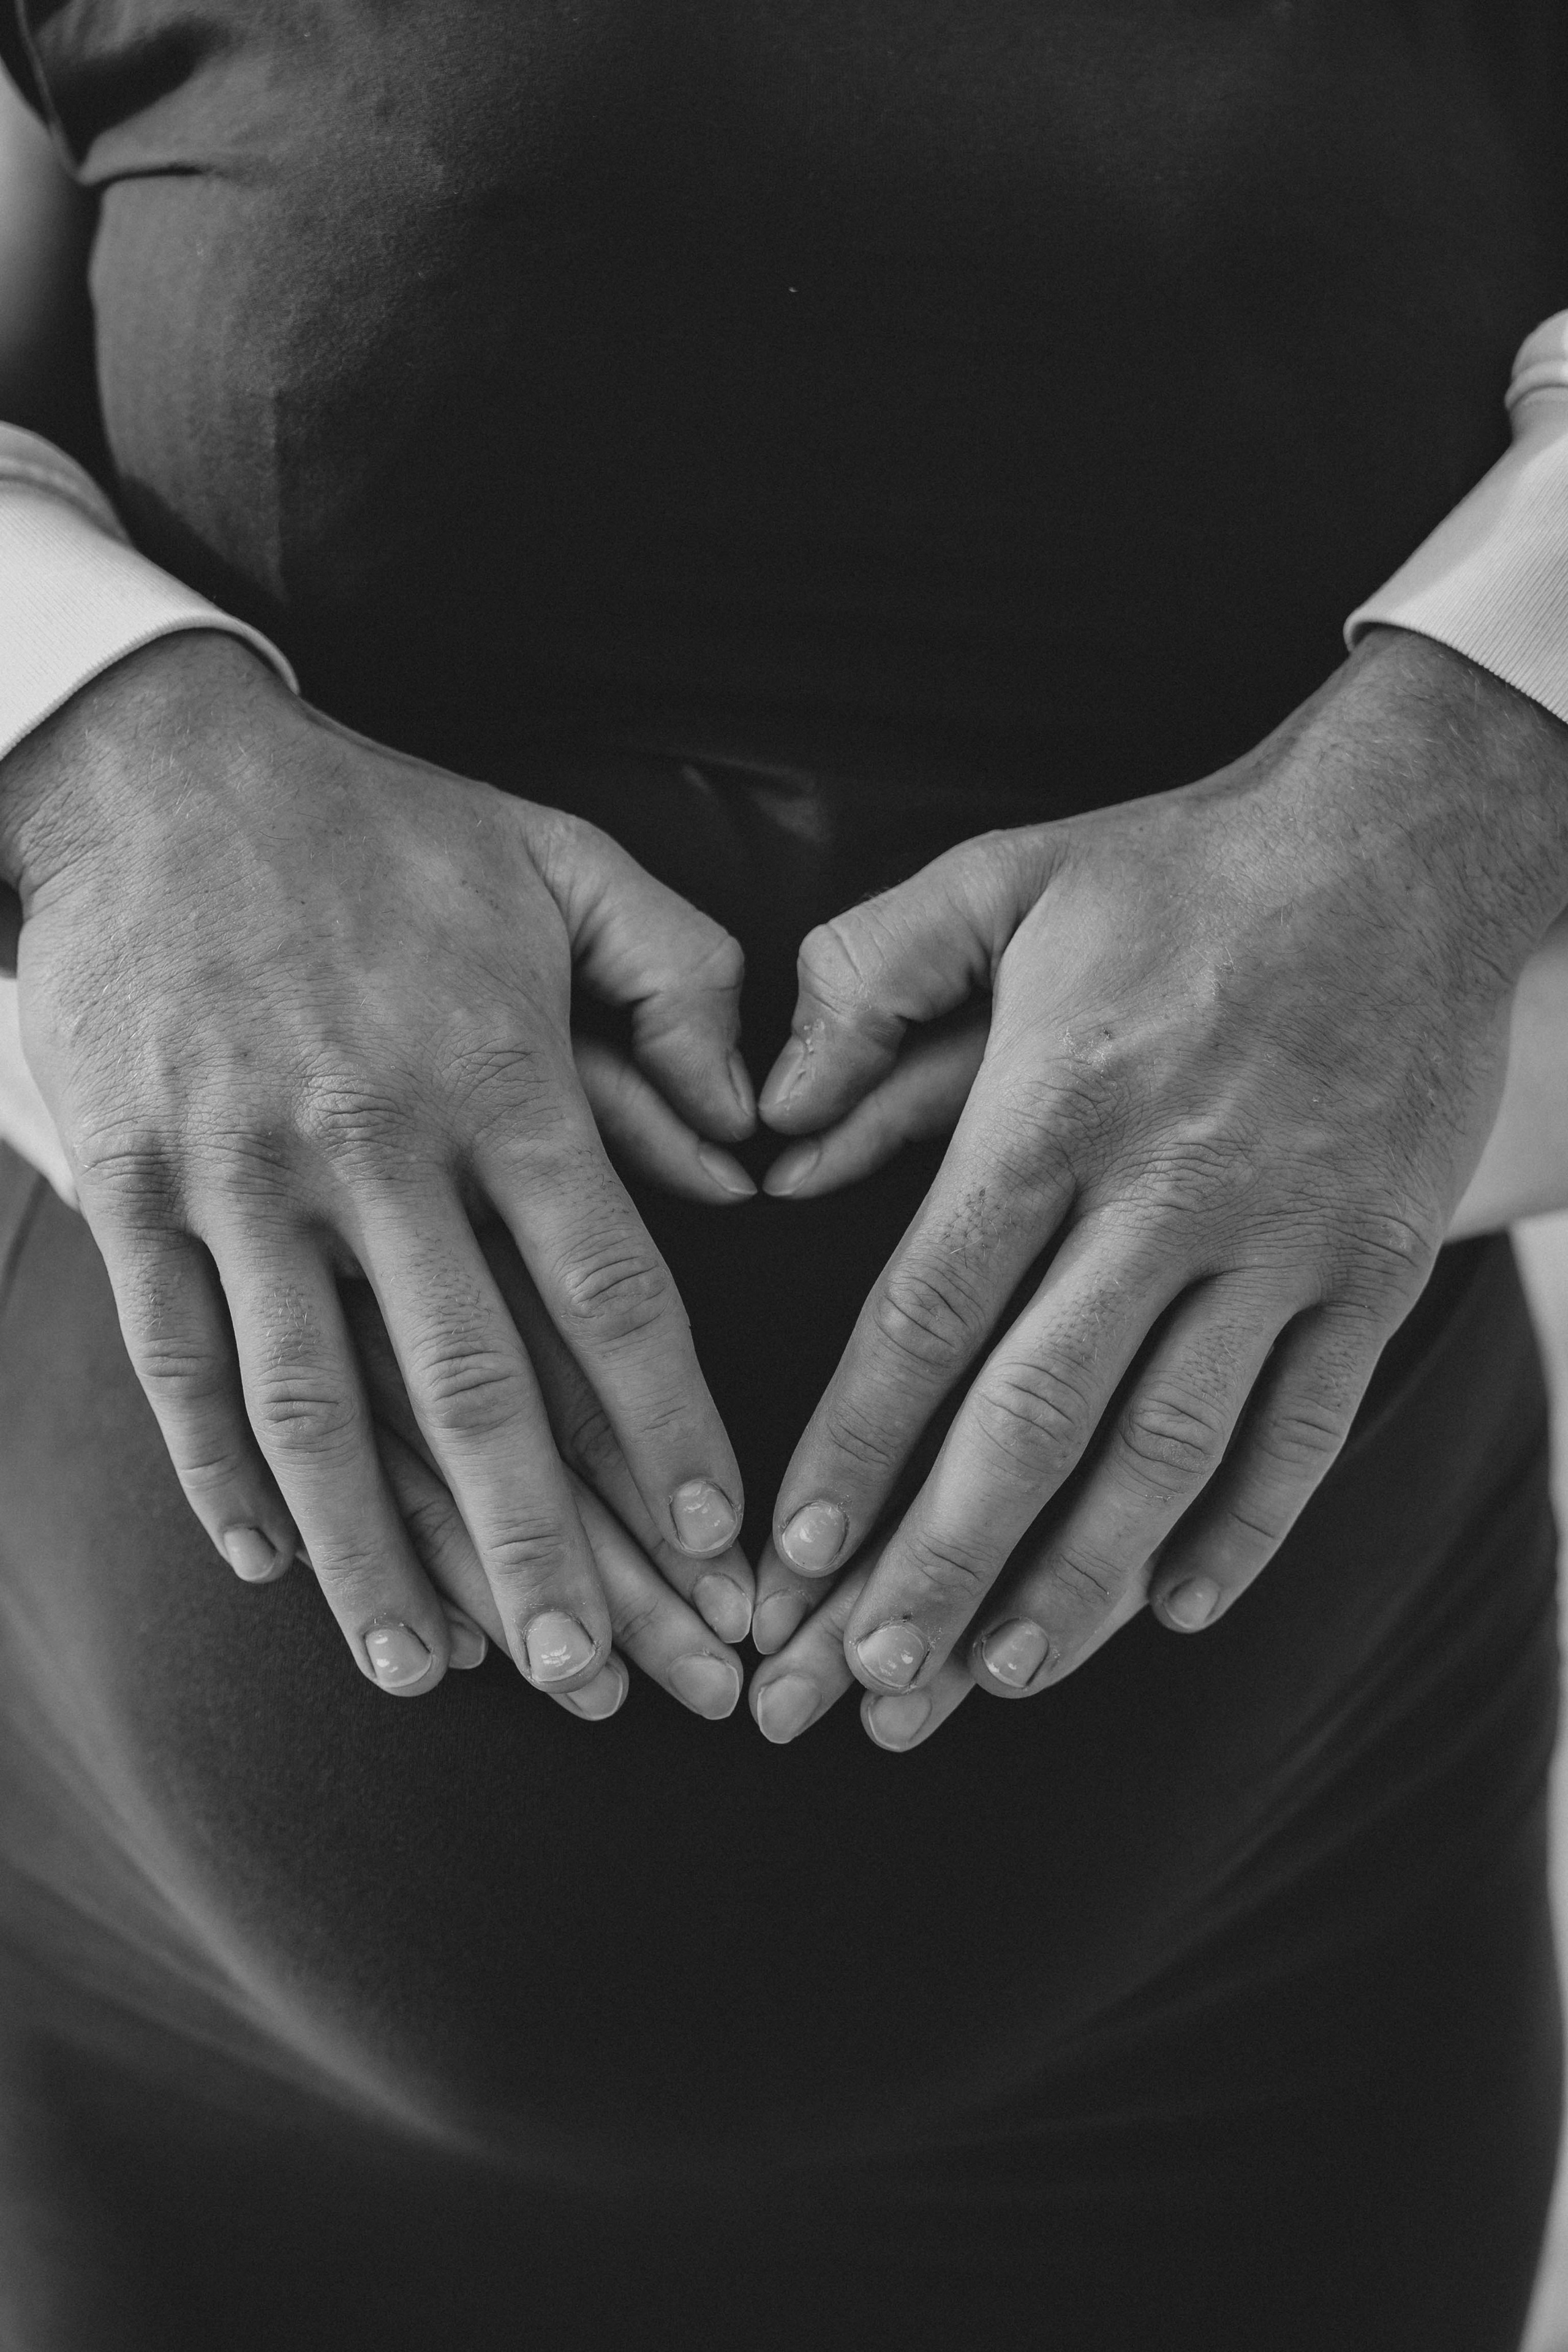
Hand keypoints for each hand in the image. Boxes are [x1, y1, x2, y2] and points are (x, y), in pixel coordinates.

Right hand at [0, 631, 755, 1701]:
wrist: (155, 770)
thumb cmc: (379, 827)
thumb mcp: (560, 862)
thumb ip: (681, 985)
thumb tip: (757, 1142)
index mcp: (499, 1080)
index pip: (608, 1291)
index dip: (669, 1429)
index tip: (723, 1544)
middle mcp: (377, 1148)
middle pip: (473, 1383)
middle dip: (547, 1547)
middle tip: (608, 1681)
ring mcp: (243, 1177)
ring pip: (316, 1403)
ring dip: (376, 1553)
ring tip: (434, 1675)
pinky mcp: (137, 1186)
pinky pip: (177, 1356)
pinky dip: (218, 1470)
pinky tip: (266, 1566)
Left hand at [748, 628, 1567, 1747]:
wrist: (1410, 842)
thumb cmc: (1182, 869)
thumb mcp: (1003, 880)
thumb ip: (867, 984)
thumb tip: (767, 1124)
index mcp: (1057, 1109)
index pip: (929, 1315)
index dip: (856, 1447)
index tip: (791, 1560)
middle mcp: (1169, 1194)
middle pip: (1035, 1415)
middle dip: (940, 1563)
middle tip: (860, 1682)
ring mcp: (1285, 1243)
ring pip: (1171, 1450)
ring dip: (1081, 1579)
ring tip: (994, 1677)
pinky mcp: (1375, 1268)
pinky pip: (1310, 1428)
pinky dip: (1247, 1529)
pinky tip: (1177, 1609)